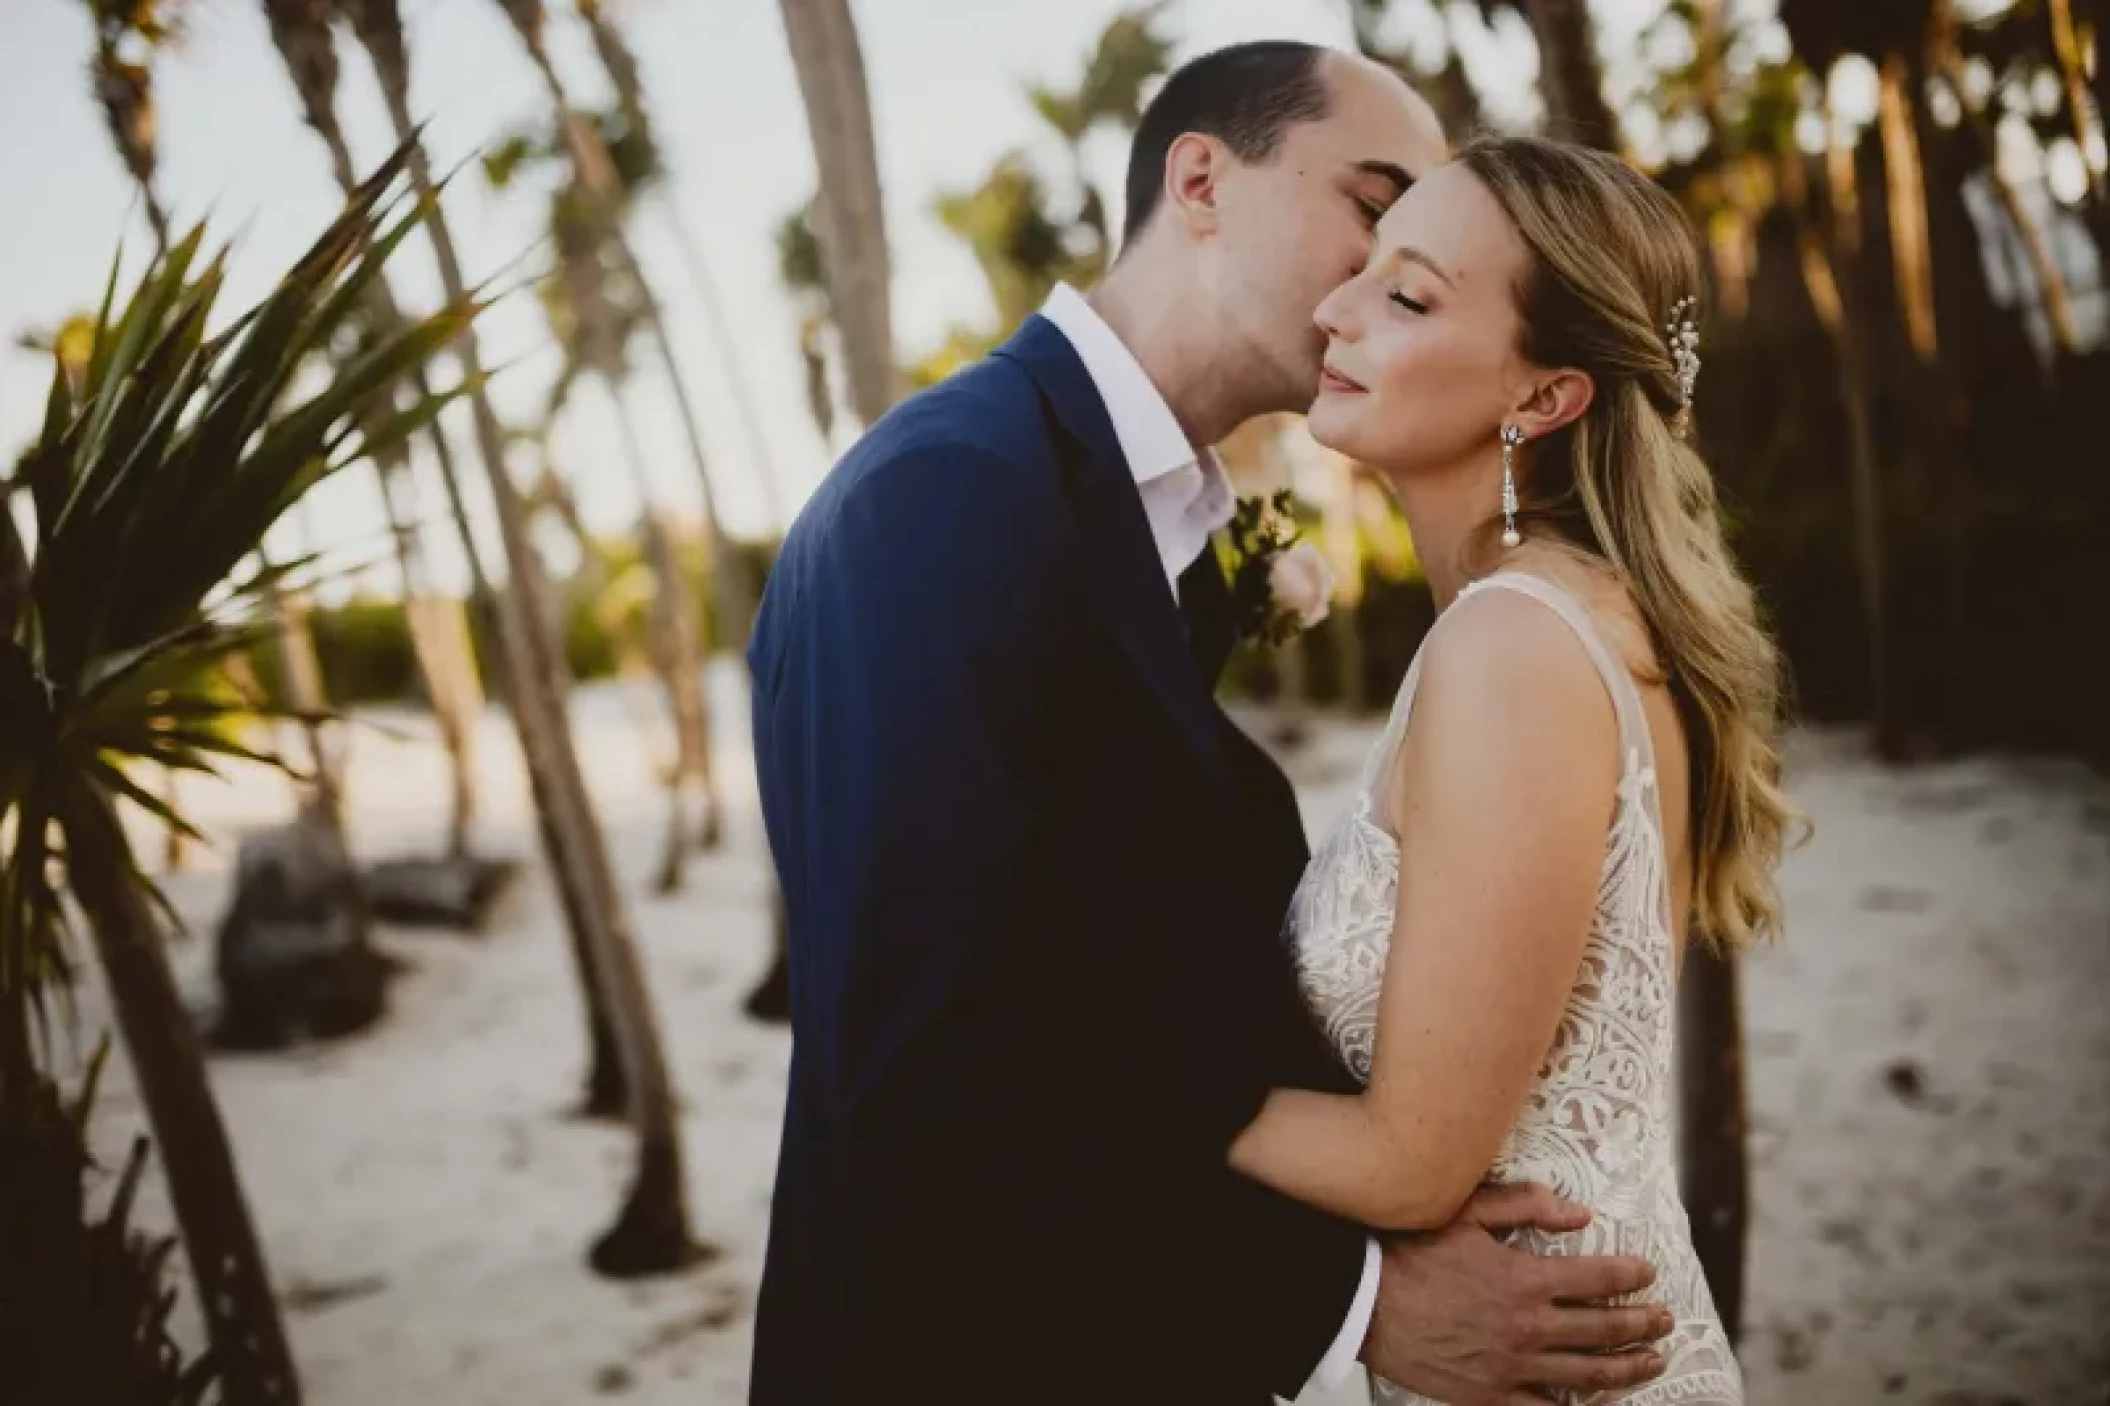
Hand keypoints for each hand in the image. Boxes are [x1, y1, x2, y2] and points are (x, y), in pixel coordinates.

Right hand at [1360, 1183, 1672, 1405]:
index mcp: (1526, 1277)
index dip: (1631, 1274)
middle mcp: (1529, 1326)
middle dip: (1642, 1323)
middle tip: (1663, 1320)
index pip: (1599, 1276)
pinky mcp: (1490, 1395)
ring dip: (1627, 1368)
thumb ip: (1526, 1205)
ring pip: (1588, 1373)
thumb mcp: (1467, 1212)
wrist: (1364, 1302)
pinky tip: (1591, 1404)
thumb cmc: (1409, 1252)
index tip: (1648, 1274)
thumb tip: (1579, 1212)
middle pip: (1604, 1328)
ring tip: (1652, 1362)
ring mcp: (1512, 1366)